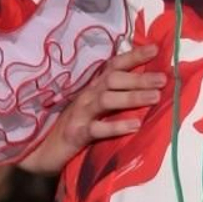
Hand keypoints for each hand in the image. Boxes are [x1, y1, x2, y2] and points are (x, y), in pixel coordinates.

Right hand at [20, 45, 165, 174]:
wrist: (38, 152)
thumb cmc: (71, 129)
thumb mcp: (92, 110)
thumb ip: (113, 98)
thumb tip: (146, 89)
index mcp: (92, 88)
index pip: (113, 66)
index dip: (133, 56)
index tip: (156, 50)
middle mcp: (86, 96)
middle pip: (113, 80)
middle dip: (139, 77)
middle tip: (164, 79)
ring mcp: (80, 114)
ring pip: (106, 99)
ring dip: (132, 96)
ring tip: (155, 97)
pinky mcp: (76, 134)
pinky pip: (97, 129)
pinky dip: (116, 126)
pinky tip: (135, 126)